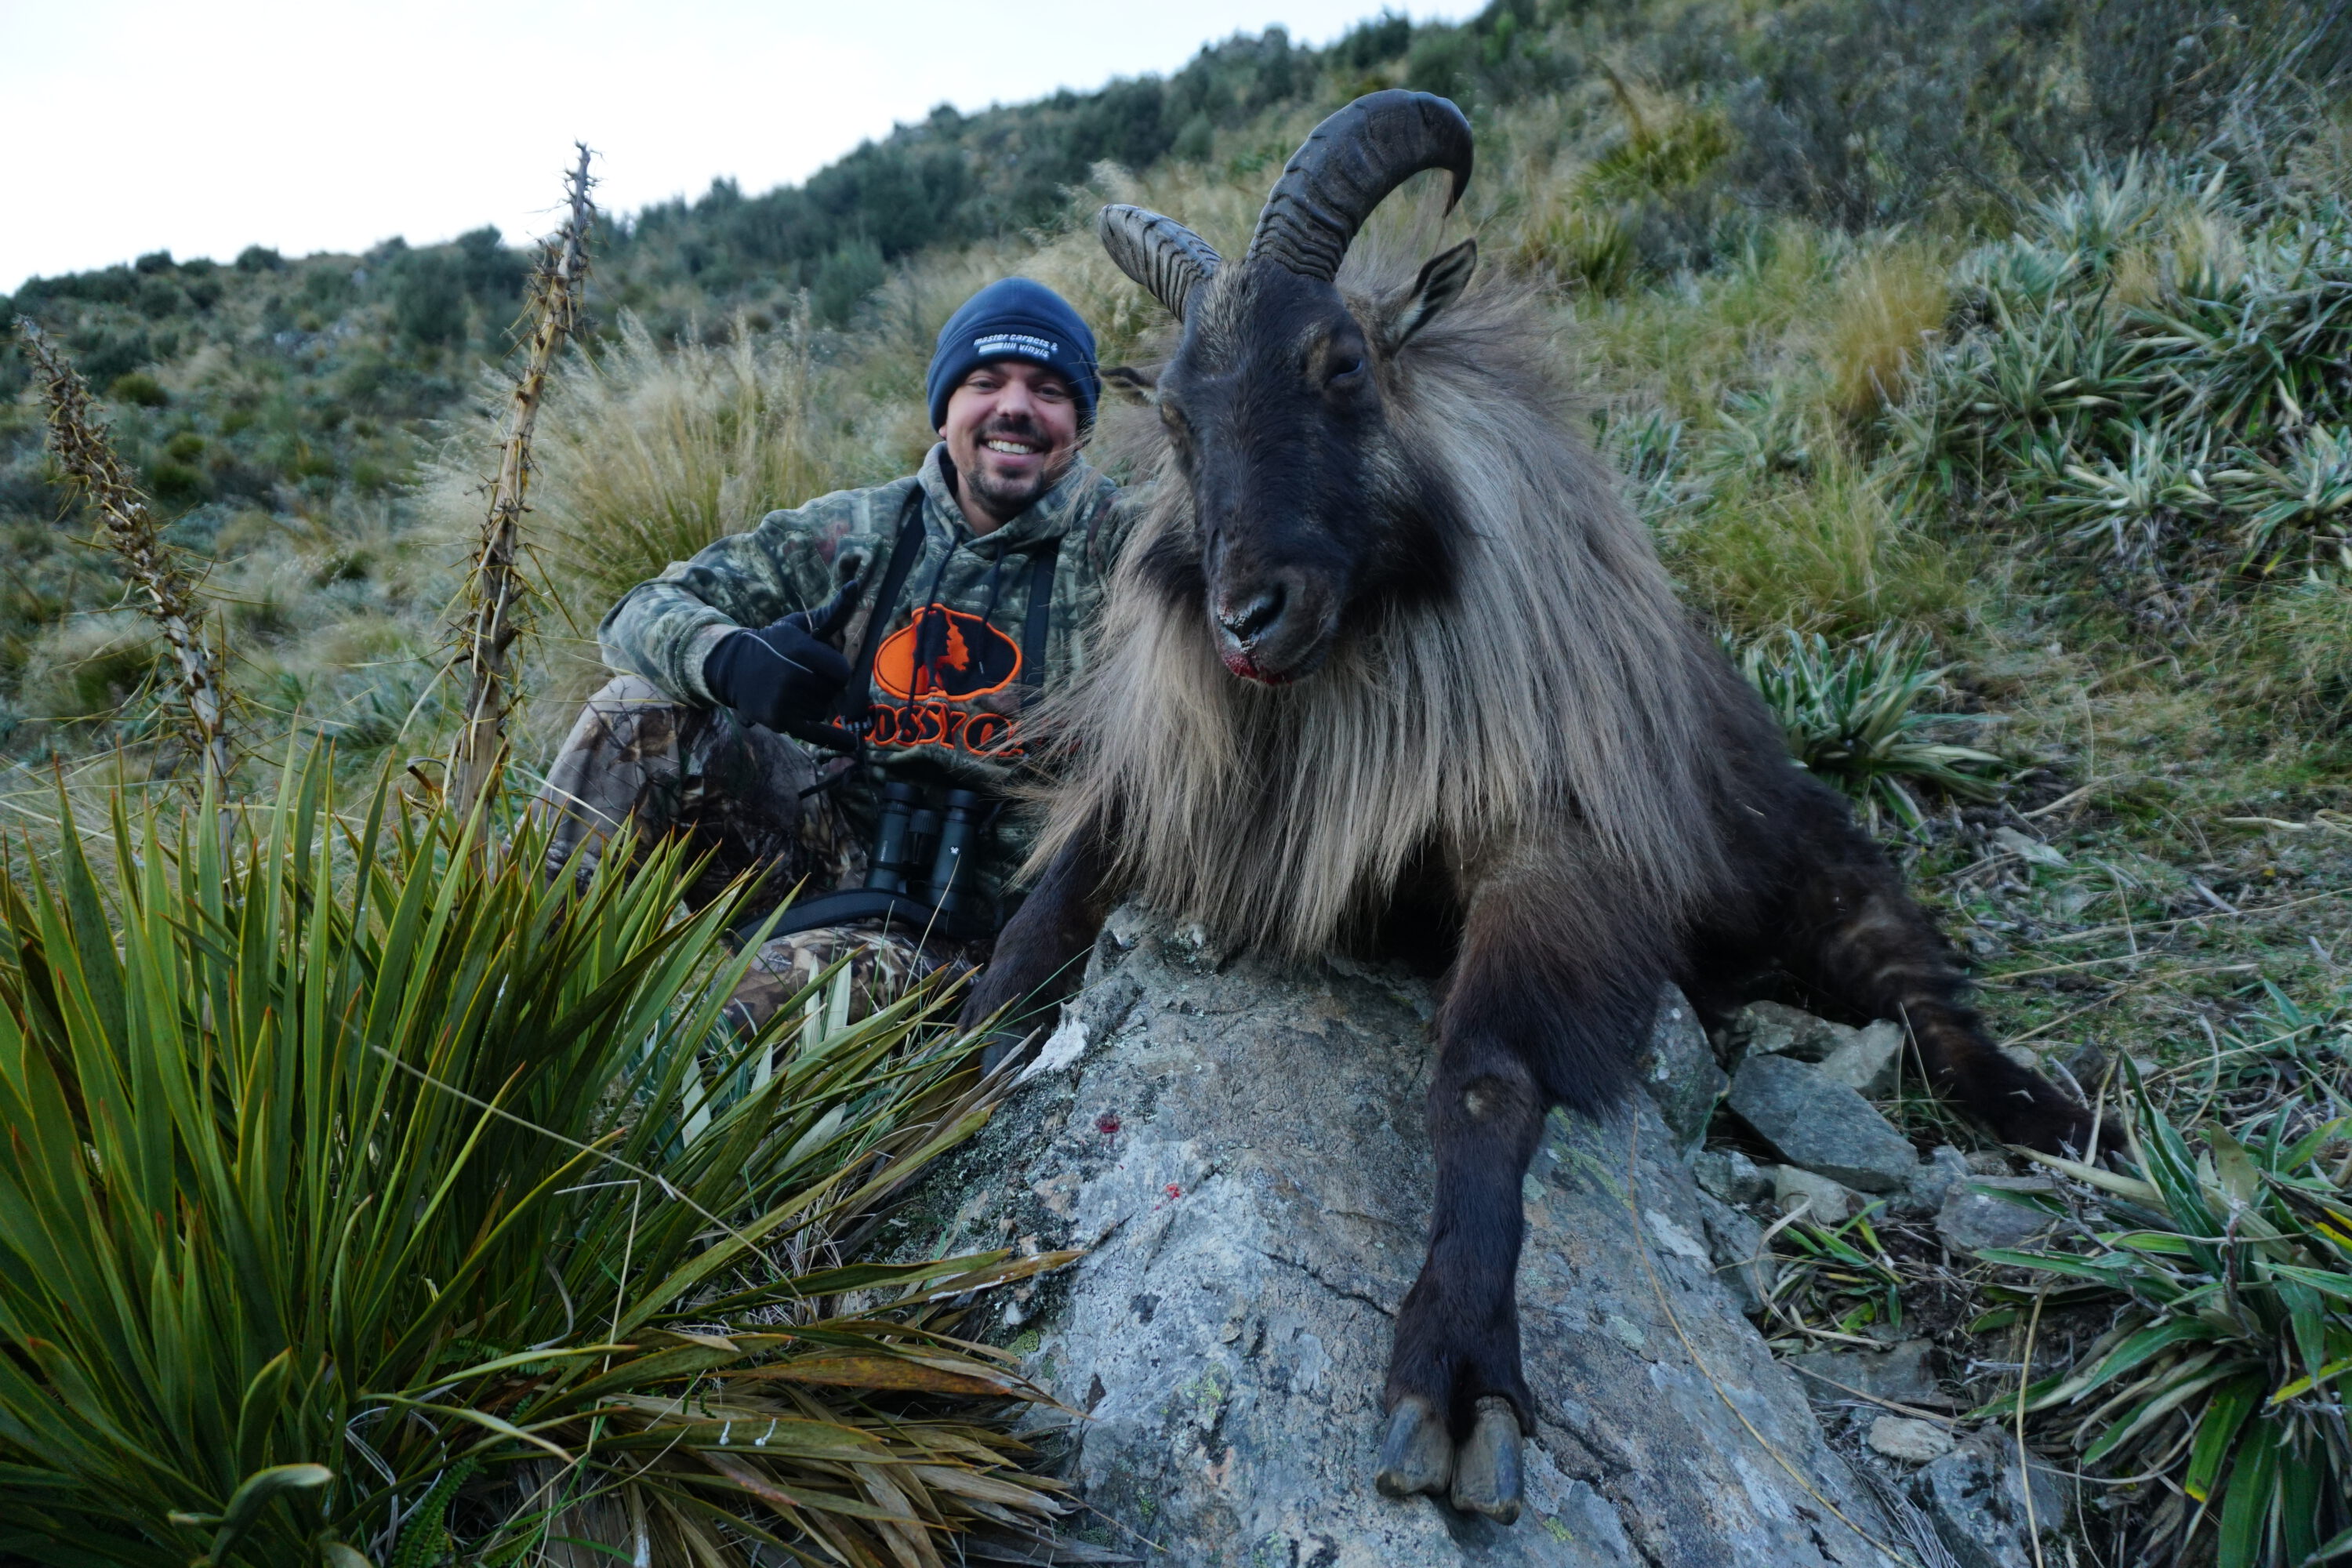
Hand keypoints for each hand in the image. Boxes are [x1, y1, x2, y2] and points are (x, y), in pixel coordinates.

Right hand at [703, 577, 861, 735]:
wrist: (733, 667)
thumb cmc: (773, 643)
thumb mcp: (799, 625)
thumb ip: (831, 612)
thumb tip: (854, 587)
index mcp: (799, 648)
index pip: (841, 671)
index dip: (835, 669)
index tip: (821, 665)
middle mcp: (791, 674)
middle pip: (833, 691)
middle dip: (823, 685)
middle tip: (799, 676)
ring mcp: (784, 699)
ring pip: (823, 709)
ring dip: (814, 703)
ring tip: (791, 689)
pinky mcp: (778, 720)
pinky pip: (814, 733)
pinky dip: (834, 741)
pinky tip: (852, 747)